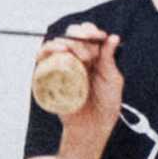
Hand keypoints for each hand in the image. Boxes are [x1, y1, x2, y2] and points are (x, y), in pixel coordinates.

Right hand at [44, 23, 124, 139]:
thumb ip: (110, 59)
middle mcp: (77, 58)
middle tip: (88, 56)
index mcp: (94, 56)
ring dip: (66, 43)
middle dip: (80, 38)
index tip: (97, 36)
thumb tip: (114, 37)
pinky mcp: (50, 75)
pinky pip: (43, 58)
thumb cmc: (106, 105)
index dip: (91, 31)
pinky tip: (58, 51)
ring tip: (77, 56)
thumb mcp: (112, 80)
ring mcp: (63, 65)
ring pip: (57, 43)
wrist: (91, 127)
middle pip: (72, 35)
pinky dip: (47, 50)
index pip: (89, 34)